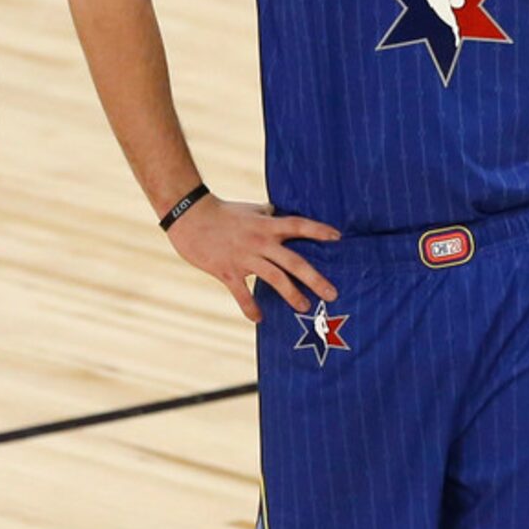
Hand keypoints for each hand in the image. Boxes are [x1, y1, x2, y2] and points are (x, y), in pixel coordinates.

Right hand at [166, 194, 339, 323]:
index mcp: (267, 225)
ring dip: (291, 295)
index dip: (318, 230)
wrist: (190, 215)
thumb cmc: (222, 212)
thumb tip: (278, 212)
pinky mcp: (227, 271)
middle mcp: (260, 242)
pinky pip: (242, 293)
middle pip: (294, 261)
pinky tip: (259, 319)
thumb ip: (267, 215)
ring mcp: (244, 258)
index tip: (338, 238)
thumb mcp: (250, 210)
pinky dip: (251, 307)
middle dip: (314, 279)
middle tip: (332, 294)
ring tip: (305, 307)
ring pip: (274, 278)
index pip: (298, 225)